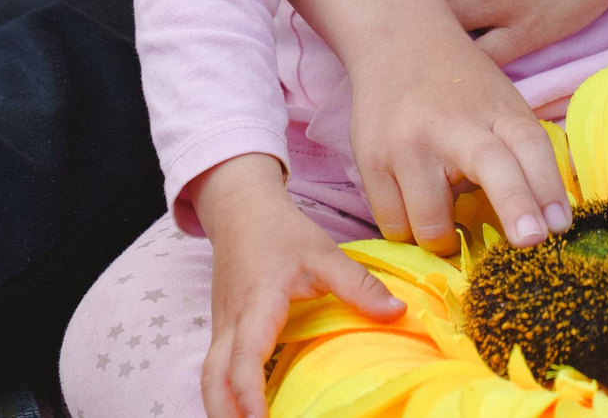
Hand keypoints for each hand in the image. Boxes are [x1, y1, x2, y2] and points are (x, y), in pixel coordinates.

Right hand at [190, 154, 402, 417]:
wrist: (241, 209)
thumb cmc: (281, 231)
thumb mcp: (323, 252)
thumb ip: (359, 285)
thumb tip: (399, 314)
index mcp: (256, 306)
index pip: (244, 358)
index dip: (250, 393)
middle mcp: (231, 323)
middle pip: (213, 379)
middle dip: (225, 414)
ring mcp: (222, 327)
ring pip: (208, 378)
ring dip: (220, 409)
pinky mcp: (222, 329)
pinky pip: (214, 369)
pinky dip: (223, 394)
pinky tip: (241, 411)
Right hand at [346, 20, 573, 255]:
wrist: (397, 39)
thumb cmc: (459, 86)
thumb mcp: (500, 106)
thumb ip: (520, 154)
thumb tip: (553, 221)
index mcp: (496, 112)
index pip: (530, 146)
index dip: (548, 187)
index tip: (559, 226)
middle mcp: (454, 126)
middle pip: (494, 168)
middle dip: (516, 208)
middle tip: (531, 242)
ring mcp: (409, 144)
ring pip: (431, 223)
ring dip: (443, 241)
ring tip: (446, 226)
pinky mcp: (371, 160)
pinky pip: (393, 224)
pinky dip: (408, 231)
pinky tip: (415, 211)